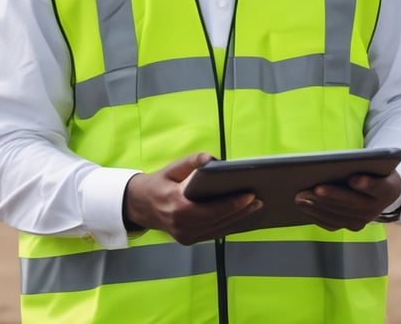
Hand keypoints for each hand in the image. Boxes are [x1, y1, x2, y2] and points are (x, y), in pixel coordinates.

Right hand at [123, 152, 262, 244]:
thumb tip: (214, 160)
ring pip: (219, 229)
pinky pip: (214, 232)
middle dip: (241, 211)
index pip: (211, 209)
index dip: (232, 204)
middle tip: (260, 200)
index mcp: (177, 208)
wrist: (140, 204)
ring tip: (257, 207)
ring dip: (239, 219)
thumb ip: (193, 161)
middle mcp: (182, 227)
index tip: (250, 195)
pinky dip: (230, 224)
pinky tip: (243, 216)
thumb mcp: (173, 167)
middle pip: (218, 221)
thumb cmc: (160, 182)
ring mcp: (185, 237)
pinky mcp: (189, 240)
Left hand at [294, 171, 400, 231]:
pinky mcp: (353, 226)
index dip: (366, 184)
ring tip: (301, 198)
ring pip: (340, 215)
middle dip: (331, 196)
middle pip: (352, 203)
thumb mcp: (376, 163)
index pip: (378, 187)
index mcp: (387, 189)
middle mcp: (376, 208)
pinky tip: (305, 207)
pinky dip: (318, 216)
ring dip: (319, 207)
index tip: (354, 179)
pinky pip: (334, 224)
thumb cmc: (374, 171)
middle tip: (312, 189)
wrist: (383, 192)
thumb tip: (338, 160)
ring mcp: (364, 220)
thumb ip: (362, 162)